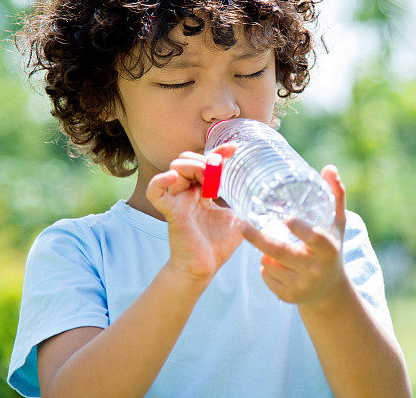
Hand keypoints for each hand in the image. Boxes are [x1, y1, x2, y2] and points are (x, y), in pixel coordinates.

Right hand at [146, 142, 242, 284]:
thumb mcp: (236, 217)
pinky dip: (160, 181)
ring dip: (192, 164)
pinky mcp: (171, 212)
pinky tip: (173, 177)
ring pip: (175, 167)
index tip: (234, 148)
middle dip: (205, 158)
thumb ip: (241, 201)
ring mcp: (178, 200)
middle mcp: (188, 192)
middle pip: (188, 159)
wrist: (205, 267)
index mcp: (202, 191)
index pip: (206, 162)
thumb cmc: (218, 244)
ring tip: (206, 175)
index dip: (219, 151)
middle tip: (219, 168)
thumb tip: (261, 192)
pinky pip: (155, 192)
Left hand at [240, 164, 349, 307]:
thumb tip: (329, 168)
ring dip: (265, 252)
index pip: (315, 238)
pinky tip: (278, 265)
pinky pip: (265, 276)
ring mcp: (301, 286)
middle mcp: (315, 269)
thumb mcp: (337, 224)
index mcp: (328, 249)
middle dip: (259, 239)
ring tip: (278, 247)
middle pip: (281, 252)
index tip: (286, 218)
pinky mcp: (288, 298)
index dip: (300, 229)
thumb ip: (334, 195)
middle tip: (242, 225)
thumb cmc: (331, 247)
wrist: (330, 290)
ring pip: (269, 262)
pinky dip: (266, 267)